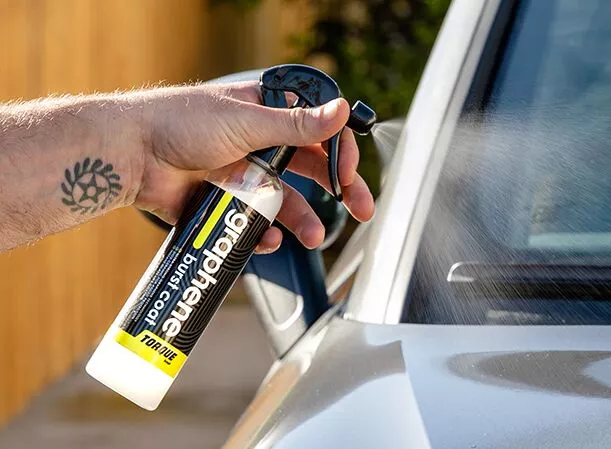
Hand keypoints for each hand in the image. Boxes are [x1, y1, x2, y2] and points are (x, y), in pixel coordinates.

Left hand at [130, 82, 374, 253]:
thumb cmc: (180, 123)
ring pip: (286, 201)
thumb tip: (341, 109)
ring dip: (303, 220)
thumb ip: (298, 124)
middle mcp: (260, 144)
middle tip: (360, 210)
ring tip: (313, 237)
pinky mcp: (225, 202)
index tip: (348, 176)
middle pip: (312, 169)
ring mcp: (244, 174)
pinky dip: (265, 235)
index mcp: (268, 115)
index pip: (319, 133)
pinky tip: (268, 240)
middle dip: (338, 191)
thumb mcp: (247, 121)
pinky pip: (255, 223)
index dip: (339, 154)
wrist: (130, 155)